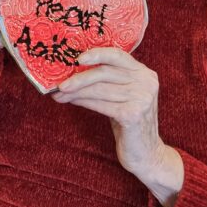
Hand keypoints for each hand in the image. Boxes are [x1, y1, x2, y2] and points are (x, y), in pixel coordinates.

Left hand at [52, 47, 182, 206]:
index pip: (118, 55)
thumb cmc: (129, 122)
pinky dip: (84, 102)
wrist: (147, 153)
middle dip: (79, 78)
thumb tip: (73, 71)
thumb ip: (108, 81)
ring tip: (60, 94)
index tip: (76, 58)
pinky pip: (101, 104)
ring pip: (100, 89)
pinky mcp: (134, 114)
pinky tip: (72, 102)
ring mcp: (142, 98)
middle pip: (105, 72)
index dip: (96, 54)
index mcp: (144, 73)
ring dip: (76, 92)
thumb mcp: (122, 96)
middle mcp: (146, 82)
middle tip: (60, 84)